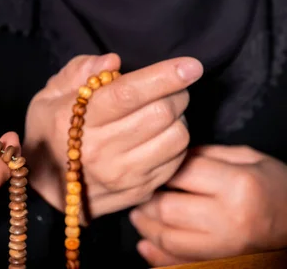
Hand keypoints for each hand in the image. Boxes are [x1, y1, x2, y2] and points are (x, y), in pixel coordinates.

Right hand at [24, 54, 202, 219]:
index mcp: (77, 122)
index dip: (163, 76)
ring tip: (161, 112)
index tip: (191, 65)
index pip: (128, 94)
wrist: (45, 185)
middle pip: (160, 113)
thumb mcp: (49, 94)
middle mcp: (101, 151)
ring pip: (176, 138)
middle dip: (175, 93)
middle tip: (170, 87)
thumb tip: (113, 62)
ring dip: (178, 118)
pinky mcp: (139, 191)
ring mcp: (122, 175)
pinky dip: (175, 141)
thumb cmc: (50, 130)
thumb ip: (79, 71)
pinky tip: (159, 135)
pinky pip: (177, 160)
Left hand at [130, 145, 286, 266]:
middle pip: (167, 210)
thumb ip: (207, 155)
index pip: (180, 174)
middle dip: (146, 200)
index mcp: (237, 186)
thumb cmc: (277, 188)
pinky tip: (146, 244)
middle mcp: (228, 220)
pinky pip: (178, 263)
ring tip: (139, 214)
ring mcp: (224, 248)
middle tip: (140, 193)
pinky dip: (156, 256)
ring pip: (167, 240)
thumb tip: (169, 158)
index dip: (160, 169)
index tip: (152, 167)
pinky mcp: (219, 264)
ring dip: (145, 227)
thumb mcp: (249, 159)